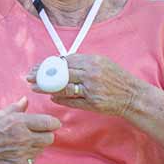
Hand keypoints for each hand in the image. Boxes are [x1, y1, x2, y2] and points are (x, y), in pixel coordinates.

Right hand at [0, 97, 60, 163]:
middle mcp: (22, 138)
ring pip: (41, 149)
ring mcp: (21, 154)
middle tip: (37, 132)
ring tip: (22, 141)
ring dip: (36, 145)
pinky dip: (28, 155)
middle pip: (49, 138)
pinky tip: (16, 150)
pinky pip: (32, 159)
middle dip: (45, 134)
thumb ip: (16, 108)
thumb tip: (26, 100)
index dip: (52, 123)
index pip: (48, 123)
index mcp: (19, 122)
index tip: (51, 123)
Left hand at [26, 54, 146, 116]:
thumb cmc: (117, 79)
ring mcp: (92, 88)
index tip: (36, 66)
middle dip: (42, 74)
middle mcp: (91, 73)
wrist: (133, 96)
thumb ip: (83, 63)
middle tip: (29, 77)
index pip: (64, 61)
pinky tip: (52, 97)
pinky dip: (59, 98)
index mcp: (92, 61)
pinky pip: (71, 100)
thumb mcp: (102, 63)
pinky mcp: (92, 102)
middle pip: (60, 72)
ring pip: (63, 86)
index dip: (48, 64)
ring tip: (35, 88)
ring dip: (46, 87)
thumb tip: (61, 62)